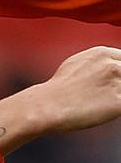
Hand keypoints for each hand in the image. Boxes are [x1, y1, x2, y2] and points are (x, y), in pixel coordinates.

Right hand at [0, 46, 120, 155]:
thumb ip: (99, 62)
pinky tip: (108, 109)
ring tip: (106, 101)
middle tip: (111, 93)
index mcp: (102, 52)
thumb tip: (113, 68)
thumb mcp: (78, 63)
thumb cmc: (59, 88)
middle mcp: (112, 64)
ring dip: (120, 95)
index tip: (117, 82)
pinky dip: (119, 107)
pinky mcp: (119, 102)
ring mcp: (117, 82)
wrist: (49, 104)